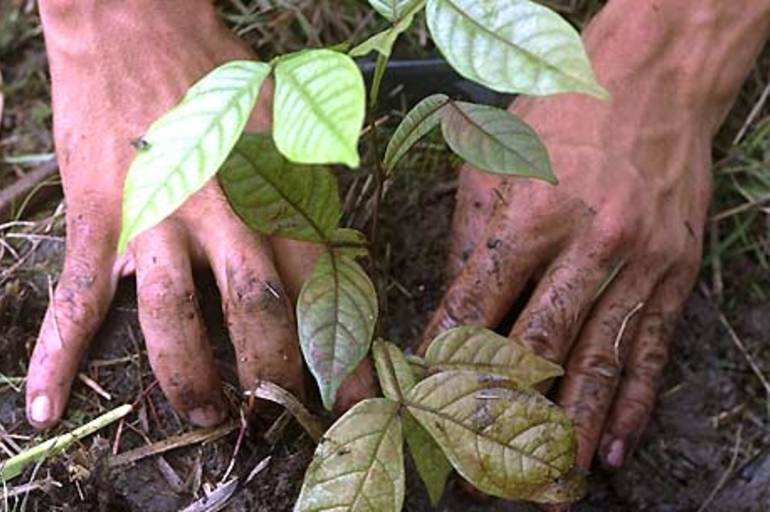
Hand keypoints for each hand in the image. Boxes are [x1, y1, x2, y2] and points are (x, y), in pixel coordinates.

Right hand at [26, 0, 373, 428]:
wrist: (139, 24)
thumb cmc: (223, 78)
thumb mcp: (290, 130)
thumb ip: (312, 198)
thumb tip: (342, 256)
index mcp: (276, 195)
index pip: (320, 290)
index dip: (338, 353)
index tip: (348, 401)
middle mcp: (224, 214)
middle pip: (256, 313)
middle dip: (269, 375)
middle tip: (274, 414)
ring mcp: (157, 218)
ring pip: (176, 320)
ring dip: (190, 379)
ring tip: (207, 415)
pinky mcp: (100, 217)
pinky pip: (76, 295)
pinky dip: (56, 352)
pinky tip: (41, 402)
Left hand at [419, 0, 747, 471]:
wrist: (653, 82)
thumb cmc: (561, 118)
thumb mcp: (494, 159)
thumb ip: (471, 236)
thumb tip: (450, 304)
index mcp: (527, 215)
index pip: (475, 307)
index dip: (444, 359)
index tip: (424, 403)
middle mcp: (583, 245)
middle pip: (535, 347)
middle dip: (501, 412)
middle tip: (476, 466)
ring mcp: (634, 264)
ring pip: (596, 362)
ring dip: (567, 429)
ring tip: (546, 485)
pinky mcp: (671, 274)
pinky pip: (650, 351)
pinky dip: (631, 405)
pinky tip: (610, 448)